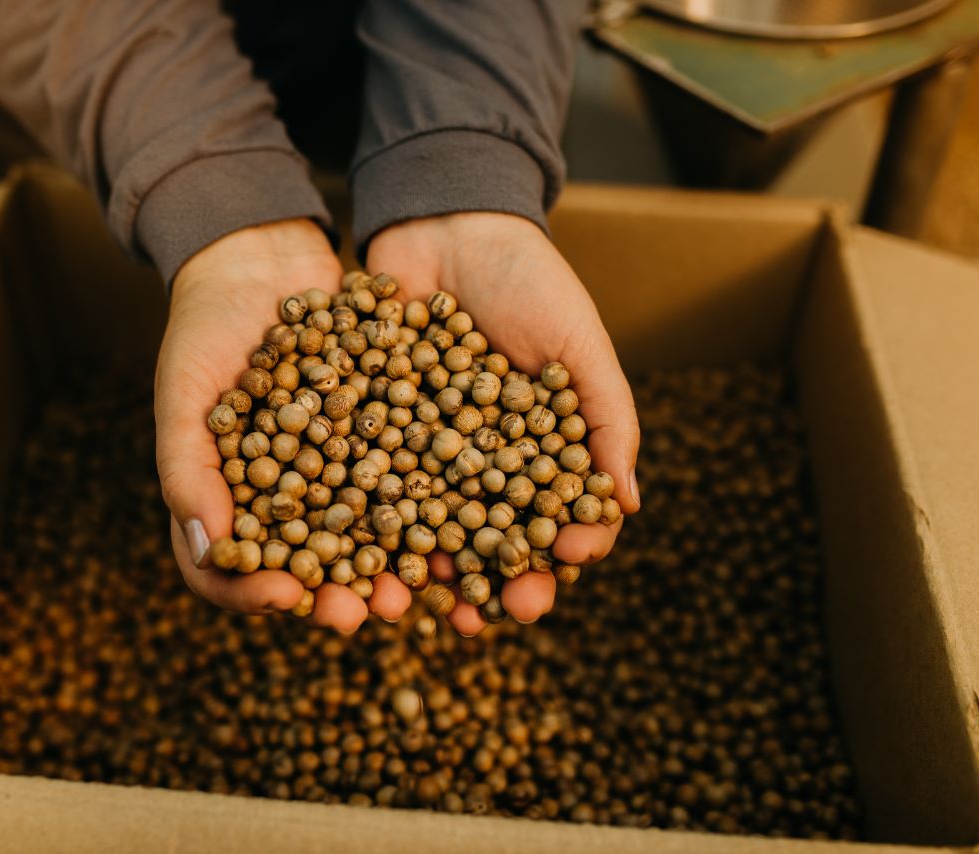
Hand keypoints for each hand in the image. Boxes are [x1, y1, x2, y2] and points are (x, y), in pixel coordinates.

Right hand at [156, 218, 410, 632]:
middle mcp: (287, 501)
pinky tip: (463, 516)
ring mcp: (338, 473)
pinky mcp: (384, 440)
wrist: (261, 260)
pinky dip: (432, 503)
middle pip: (309, 568)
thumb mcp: (185, 394)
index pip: (229, 570)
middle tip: (372, 614)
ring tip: (425, 585)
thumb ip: (188, 470)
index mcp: (228, 504)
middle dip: (342, 595)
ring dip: (395, 566)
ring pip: (367, 537)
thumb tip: (209, 549)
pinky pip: (409, 481)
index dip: (252, 592)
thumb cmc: (204, 330)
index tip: (285, 596)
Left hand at [367, 212, 640, 635]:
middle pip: (484, 543)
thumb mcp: (577, 341)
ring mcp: (421, 452)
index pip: (554, 522)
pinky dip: (357, 524)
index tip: (559, 575)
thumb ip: (606, 418)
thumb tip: (629, 505)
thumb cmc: (528, 278)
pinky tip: (349, 555)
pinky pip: (361, 487)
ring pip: (419, 530)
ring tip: (408, 606)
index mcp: (537, 453)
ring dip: (414, 574)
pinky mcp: (367, 430)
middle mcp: (479, 463)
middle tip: (478, 622)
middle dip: (483, 587)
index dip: (559, 556)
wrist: (446, 218)